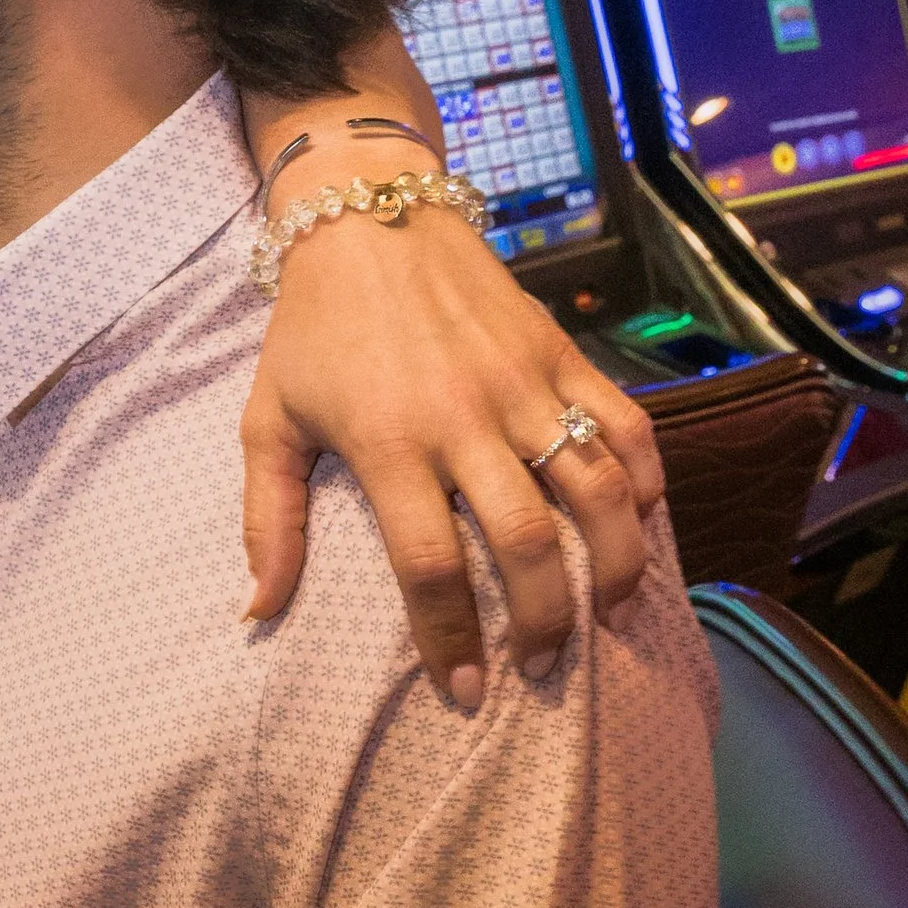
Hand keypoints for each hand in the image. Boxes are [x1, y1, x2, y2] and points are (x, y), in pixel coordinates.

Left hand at [241, 193, 663, 703]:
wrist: (369, 216)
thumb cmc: (311, 330)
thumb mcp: (268, 421)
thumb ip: (269, 519)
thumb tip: (259, 610)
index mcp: (388, 442)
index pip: (429, 564)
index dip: (449, 636)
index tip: (463, 690)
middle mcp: (464, 417)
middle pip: (525, 541)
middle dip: (543, 619)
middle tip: (541, 665)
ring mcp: (522, 383)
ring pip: (596, 488)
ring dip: (615, 563)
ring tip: (608, 614)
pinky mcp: (561, 353)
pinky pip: (625, 425)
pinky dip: (647, 480)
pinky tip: (642, 527)